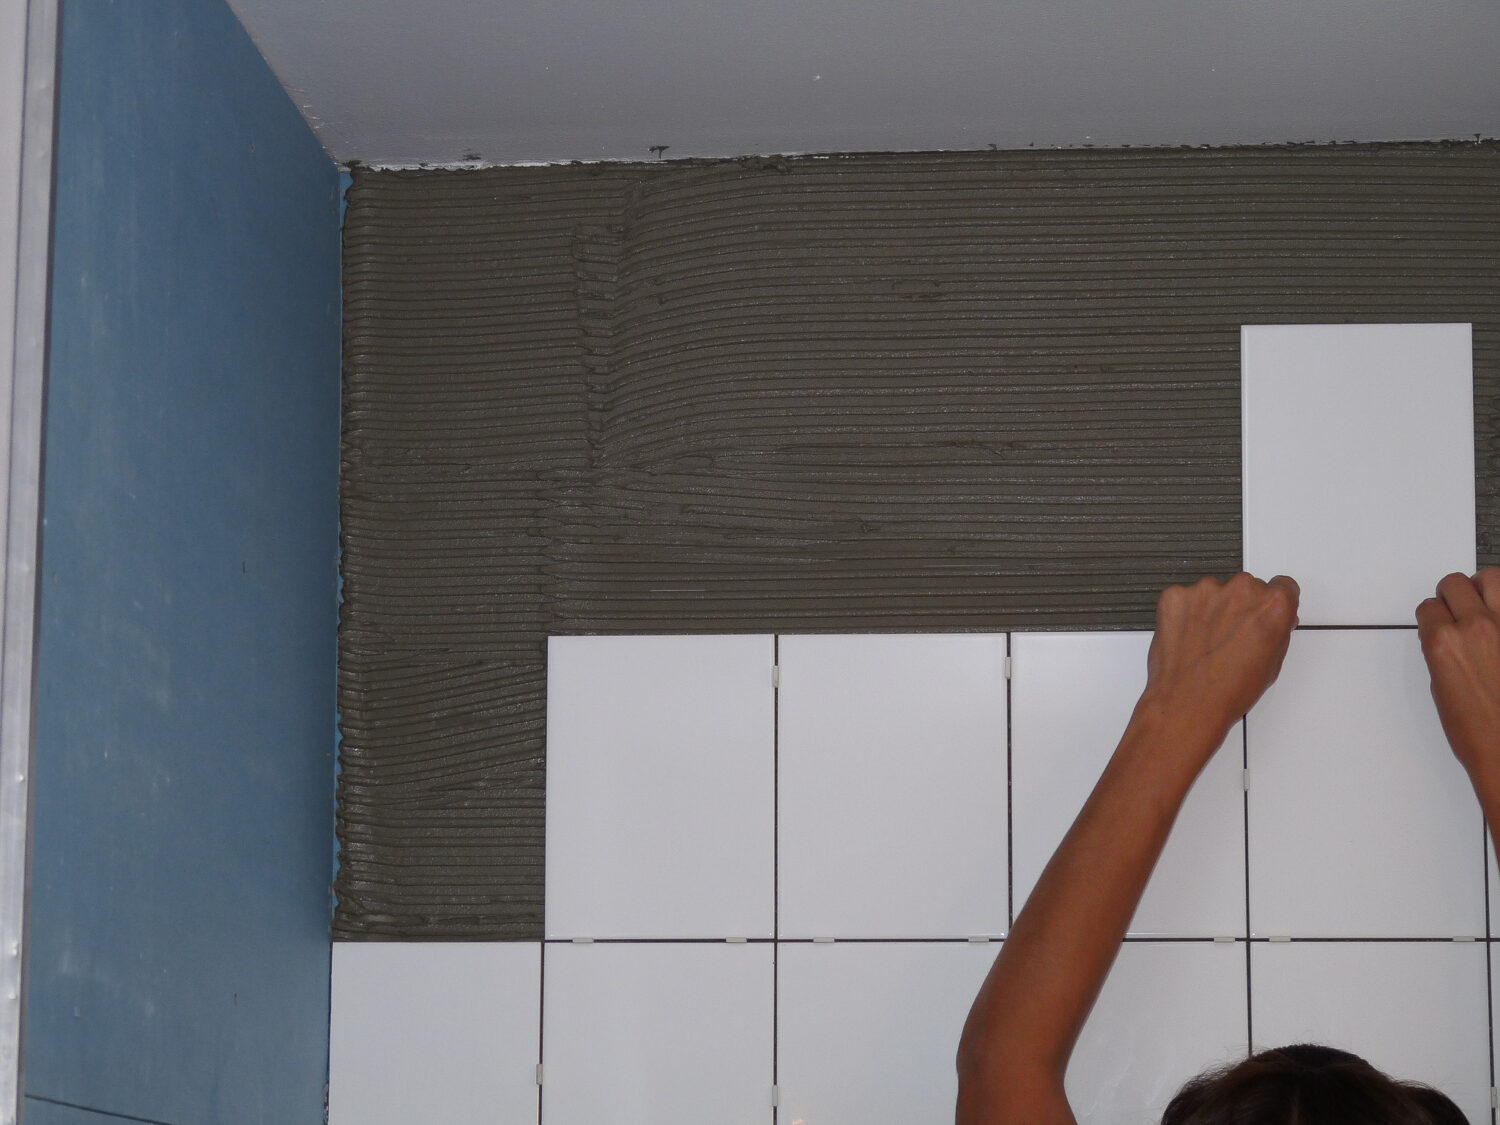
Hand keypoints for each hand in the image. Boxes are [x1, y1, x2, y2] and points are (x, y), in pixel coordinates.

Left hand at [1141, 572, 1299, 756]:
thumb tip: (1274, 621)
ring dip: (1212, 609)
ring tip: (1206, 643)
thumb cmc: (1230, 691)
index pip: (1282, 586)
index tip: (1265, 611)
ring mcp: (1206, 590)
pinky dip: (1184, 613)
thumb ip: (1276, 631)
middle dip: (1241, 607)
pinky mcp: (1176, 596)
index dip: (1273, 602)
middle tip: (1232, 637)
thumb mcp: (1272, 663)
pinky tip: (1187, 638)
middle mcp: (1242, 590)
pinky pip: (1184, 598)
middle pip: (1247, 588)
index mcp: (1273, 605)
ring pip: (1214, 592)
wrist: (1188, 703)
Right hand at [1416, 570, 1499, 784]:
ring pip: (1493, 577)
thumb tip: (1450, 641)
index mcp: (1444, 643)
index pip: (1429, 607)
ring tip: (1487, 602)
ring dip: (1485, 586)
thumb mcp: (1443, 692)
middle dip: (1453, 594)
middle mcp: (1476, 627)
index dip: (1432, 615)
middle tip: (1458, 607)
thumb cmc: (1480, 734)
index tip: (1438, 621)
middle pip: (1456, 583)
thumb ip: (1444, 656)